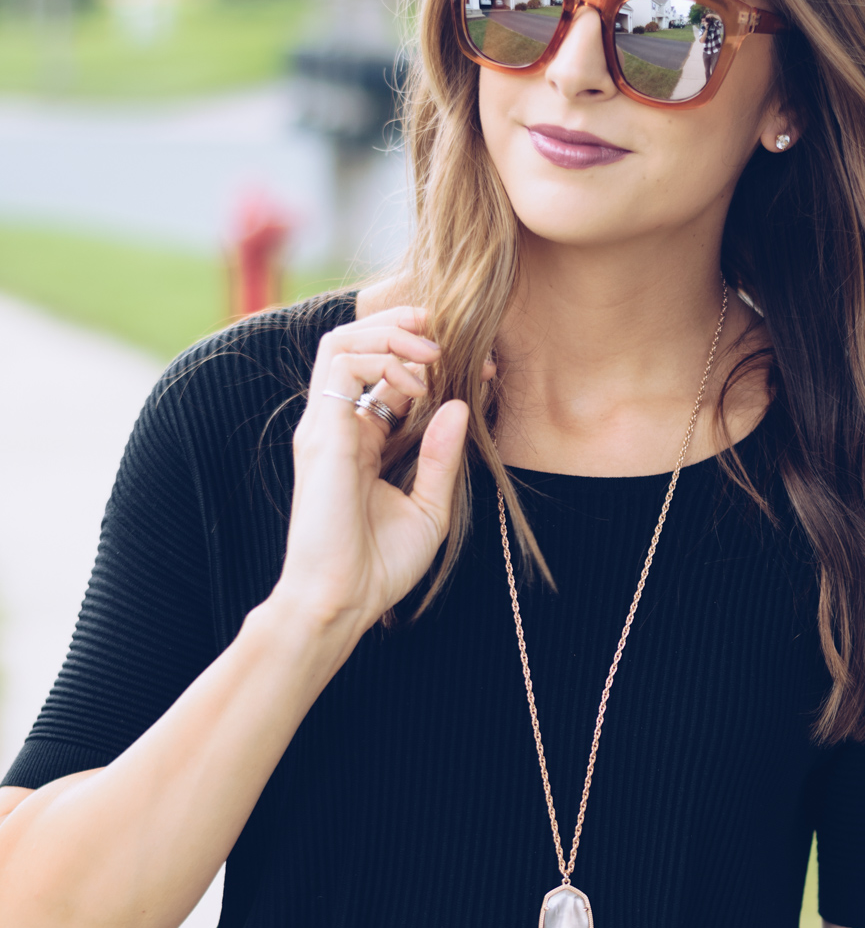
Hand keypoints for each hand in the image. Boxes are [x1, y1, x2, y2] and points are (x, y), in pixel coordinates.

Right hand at [272, 306, 472, 643]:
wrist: (342, 600)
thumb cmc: (379, 566)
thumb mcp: (430, 507)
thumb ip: (442, 457)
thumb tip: (460, 405)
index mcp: (359, 441)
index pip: (383, 374)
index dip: (429, 360)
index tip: (478, 367)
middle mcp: (337, 425)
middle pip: (356, 342)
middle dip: (405, 327)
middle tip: (449, 335)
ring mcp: (325, 425)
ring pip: (343, 339)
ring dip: (393, 334)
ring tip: (433, 354)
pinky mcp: (322, 431)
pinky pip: (341, 362)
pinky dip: (382, 357)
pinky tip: (415, 383)